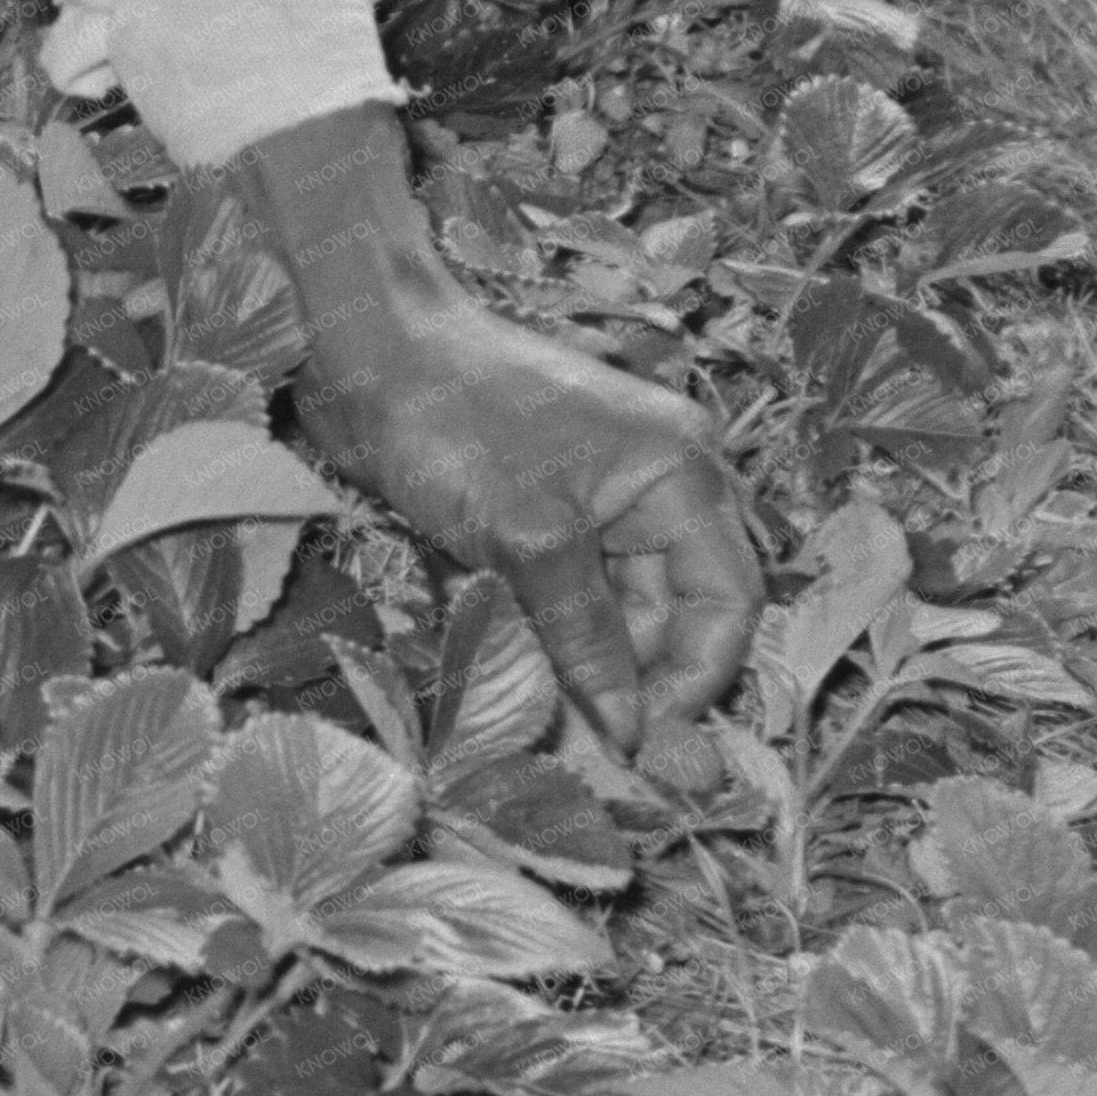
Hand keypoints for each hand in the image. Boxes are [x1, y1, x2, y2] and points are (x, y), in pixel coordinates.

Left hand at [240, 108, 762, 757]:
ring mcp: (603, 499)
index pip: (728, 600)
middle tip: (590, 743)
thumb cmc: (456, 422)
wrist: (368, 351)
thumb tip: (627, 733)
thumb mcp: (529, 540)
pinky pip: (575, 592)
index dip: (697, 679)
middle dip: (643, 677)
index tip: (645, 744)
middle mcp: (659, 485)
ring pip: (622, 609)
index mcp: (682, 474)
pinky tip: (525, 670)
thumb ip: (585, 638)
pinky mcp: (548, 513)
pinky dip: (555, 633)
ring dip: (591, 662)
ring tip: (547, 714)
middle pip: (680, 610)